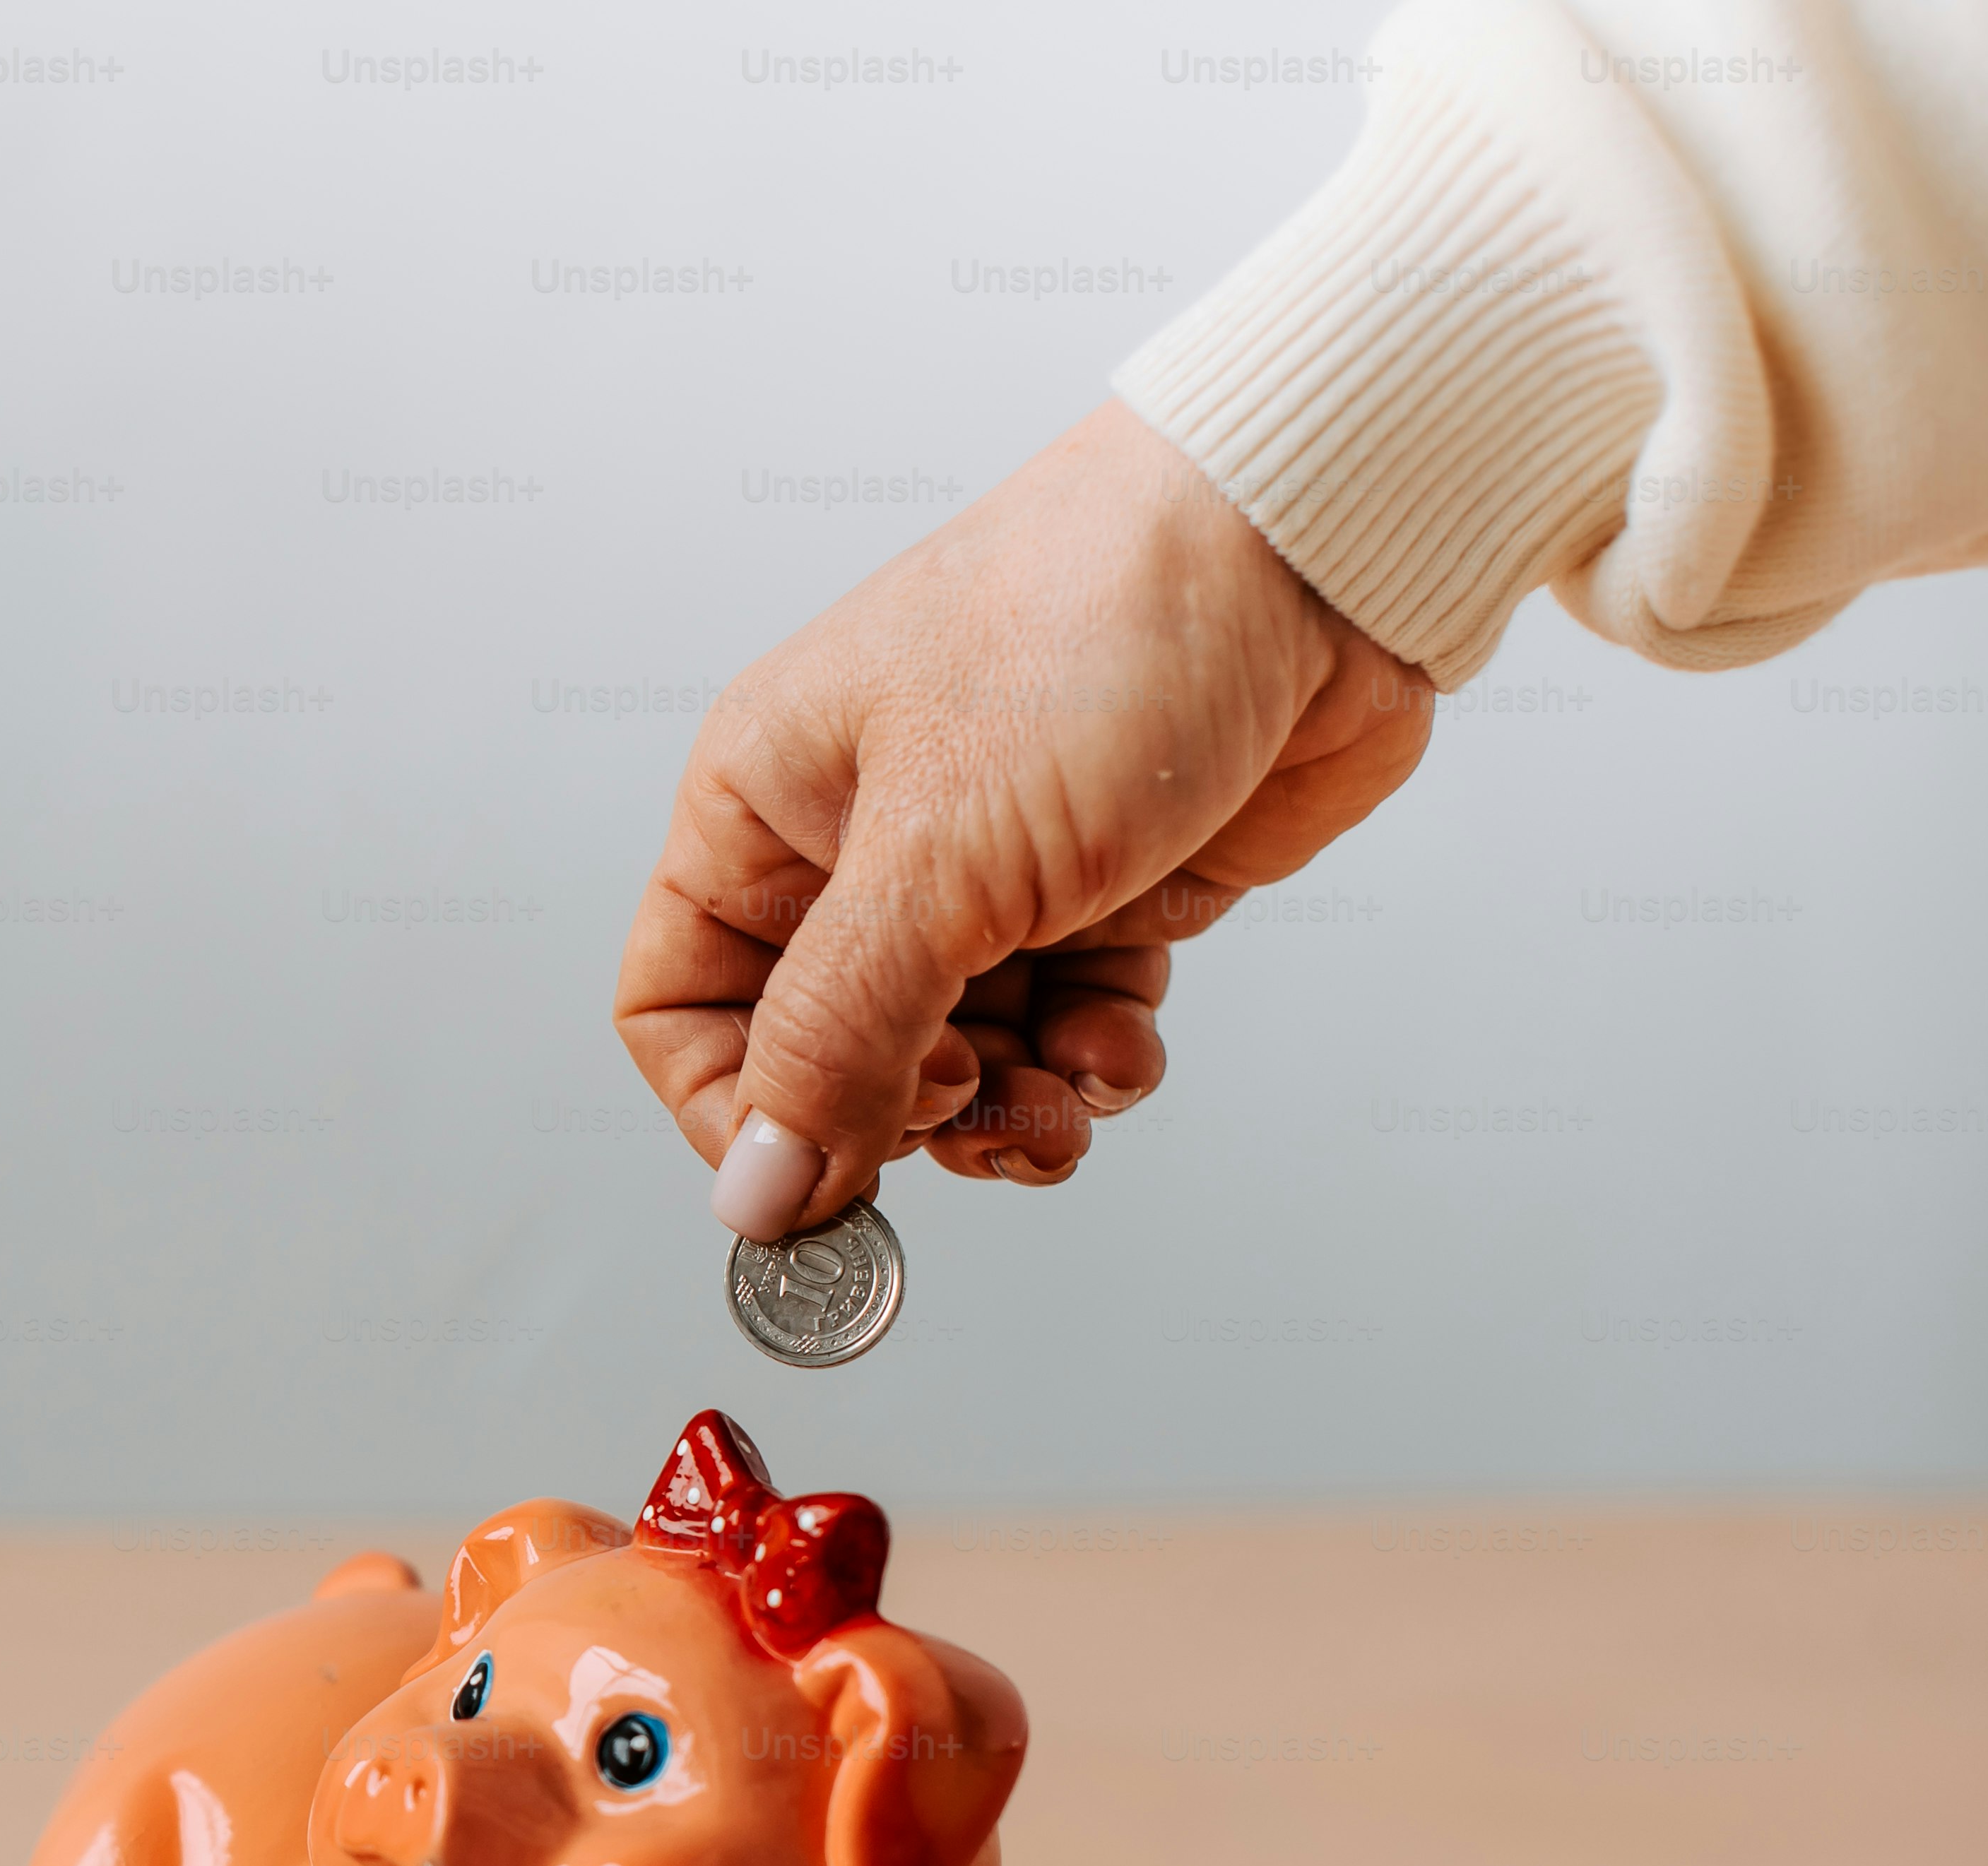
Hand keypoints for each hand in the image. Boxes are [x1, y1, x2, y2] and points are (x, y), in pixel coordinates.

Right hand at [613, 401, 1436, 1237]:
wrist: (1308, 548)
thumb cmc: (1094, 631)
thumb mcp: (935, 859)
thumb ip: (835, 1039)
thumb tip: (756, 1196)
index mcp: (765, 806)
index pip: (679, 1006)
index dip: (735, 1112)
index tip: (817, 1175)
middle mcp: (857, 847)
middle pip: (824, 1060)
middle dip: (901, 1121)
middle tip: (976, 1118)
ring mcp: (980, 878)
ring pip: (950, 1065)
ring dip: (1009, 1113)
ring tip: (1066, 1099)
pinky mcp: (1096, 897)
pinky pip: (1060, 1034)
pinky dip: (1091, 1065)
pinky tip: (1124, 1041)